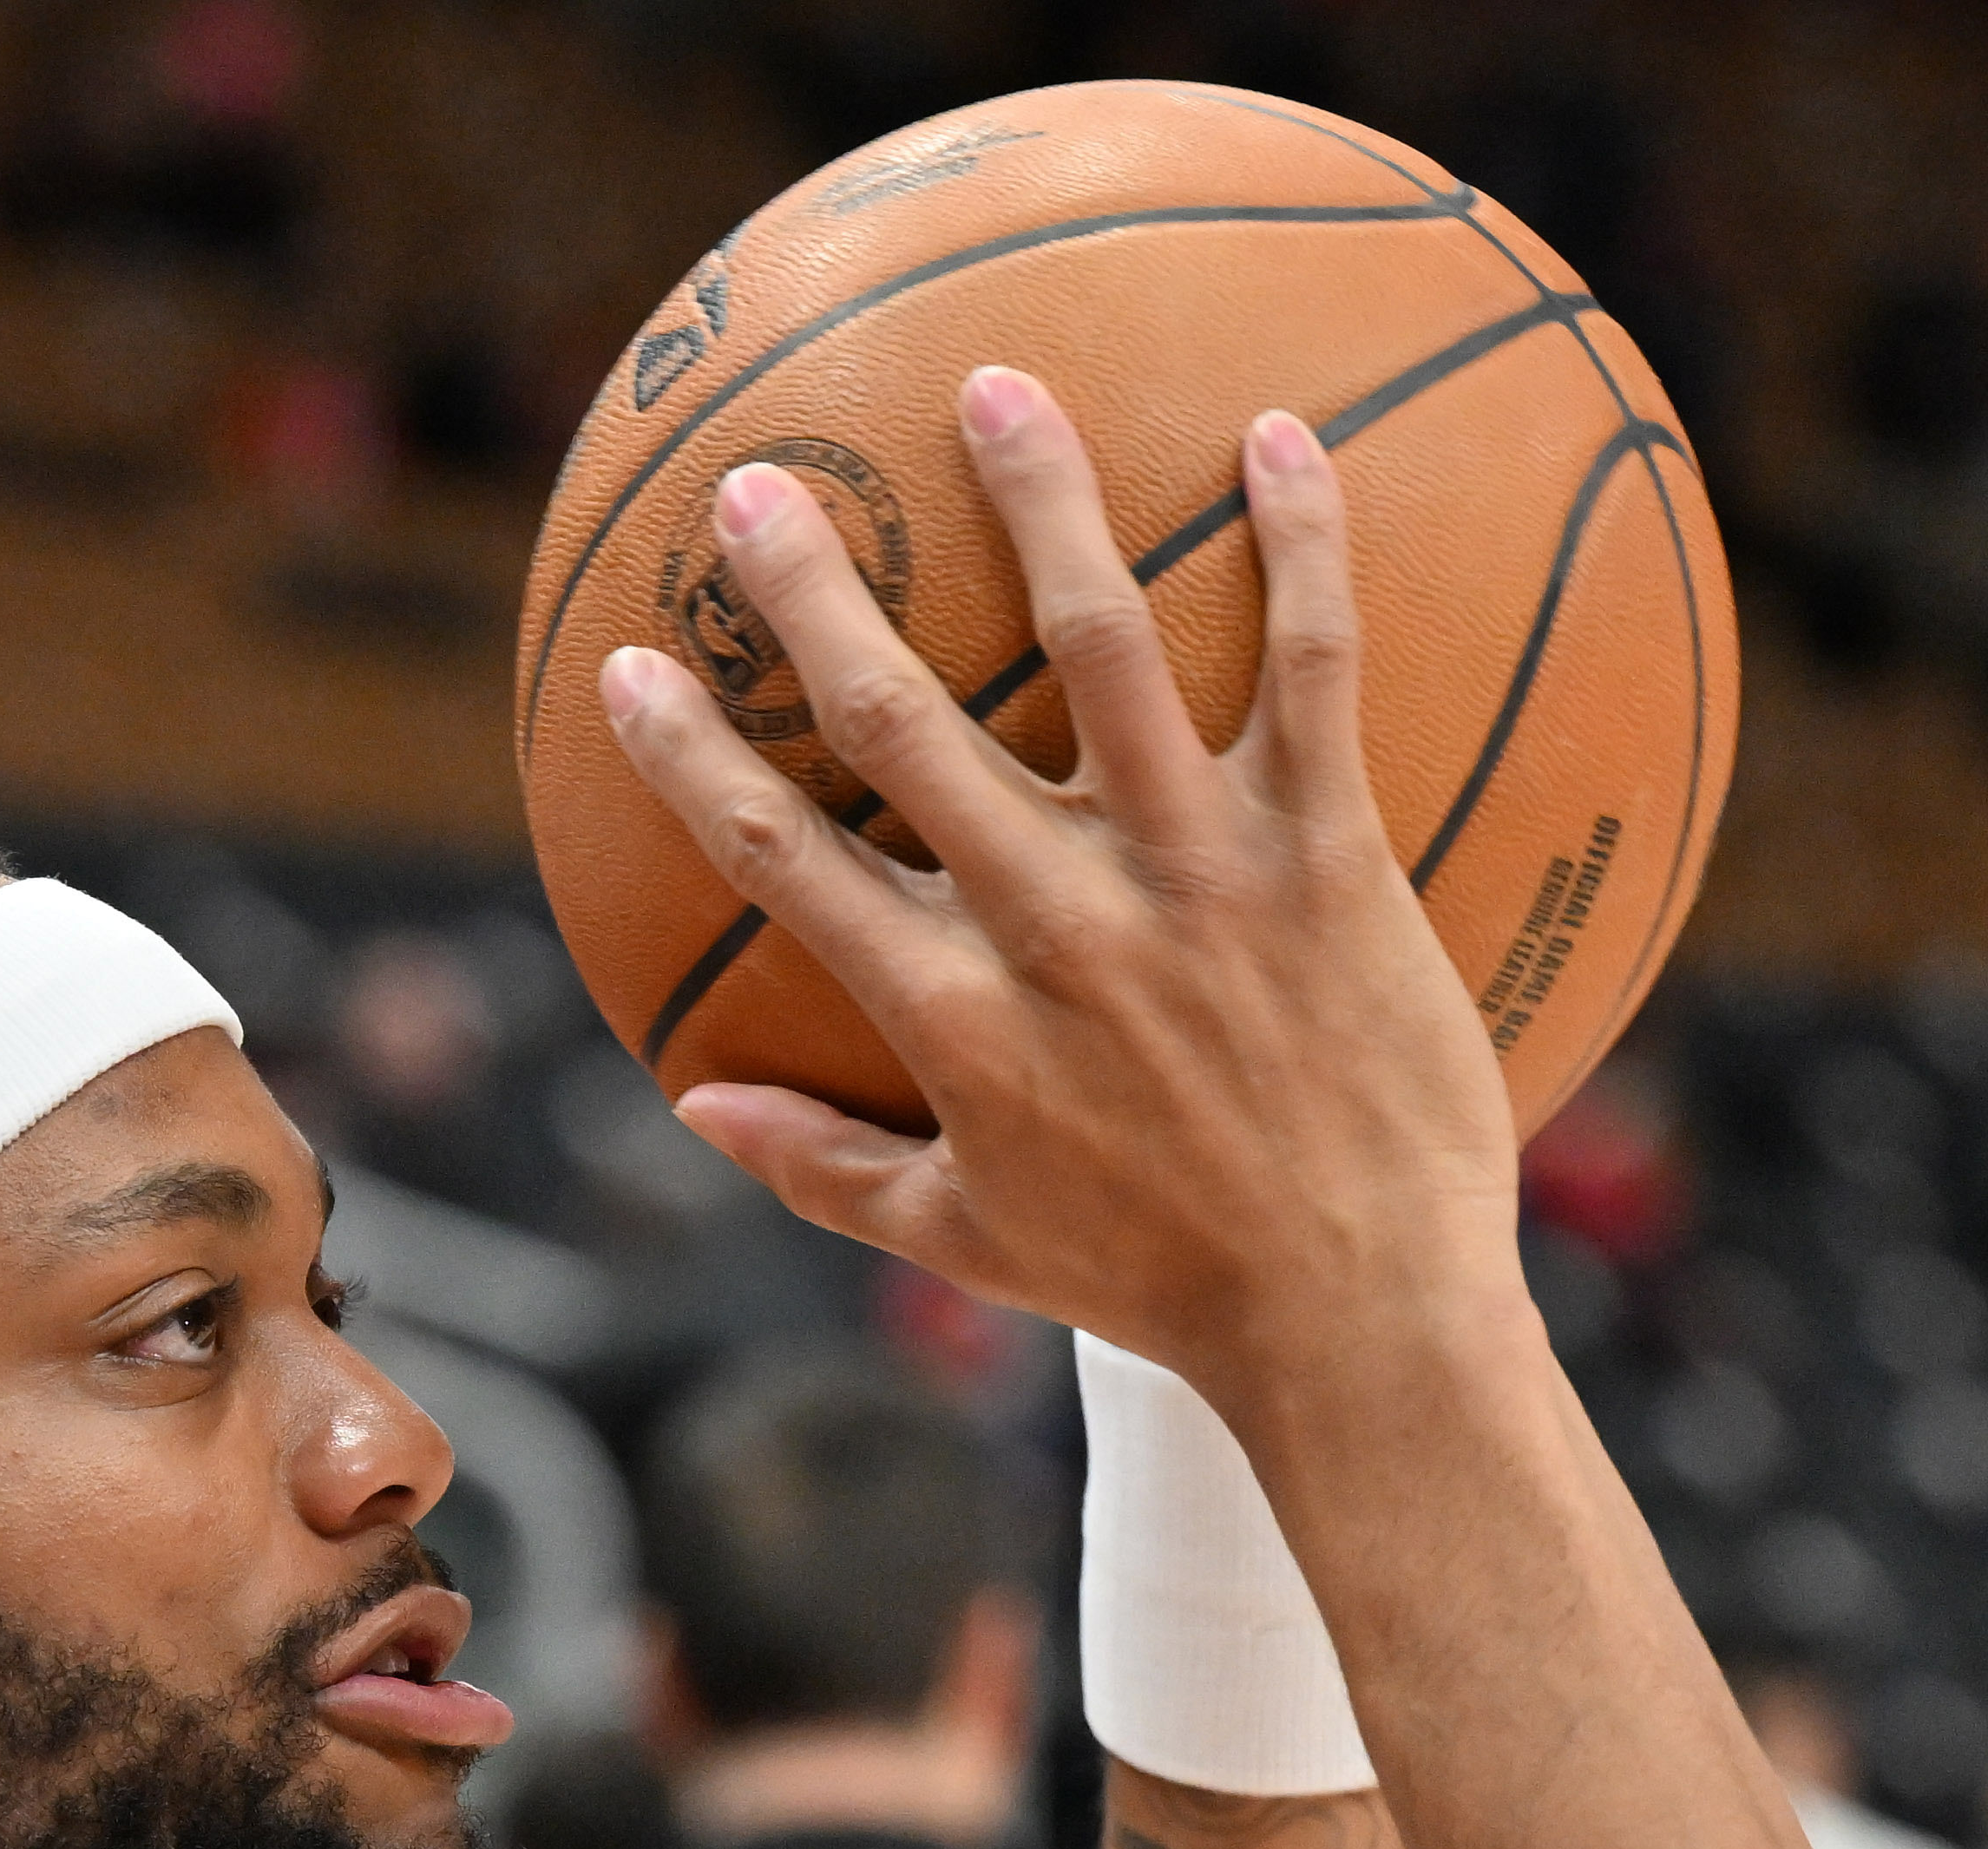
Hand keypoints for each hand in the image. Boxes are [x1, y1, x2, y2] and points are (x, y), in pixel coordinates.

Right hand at [598, 369, 1525, 1395]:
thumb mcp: (968, 1240)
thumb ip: (826, 1166)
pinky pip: (1315, 672)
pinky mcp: (1331, 858)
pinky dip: (1301, 548)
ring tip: (998, 386)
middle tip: (759, 486)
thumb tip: (693, 1104)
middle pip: (907, 727)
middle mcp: (1061, 926)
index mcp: (957, 1019)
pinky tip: (1278, 437)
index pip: (787, 862)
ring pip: (1104, 650)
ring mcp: (1199, 878)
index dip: (693, 761)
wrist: (1359, 1322)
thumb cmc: (1162, 1283)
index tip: (628, 670)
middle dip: (819, 599)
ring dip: (1044, 507)